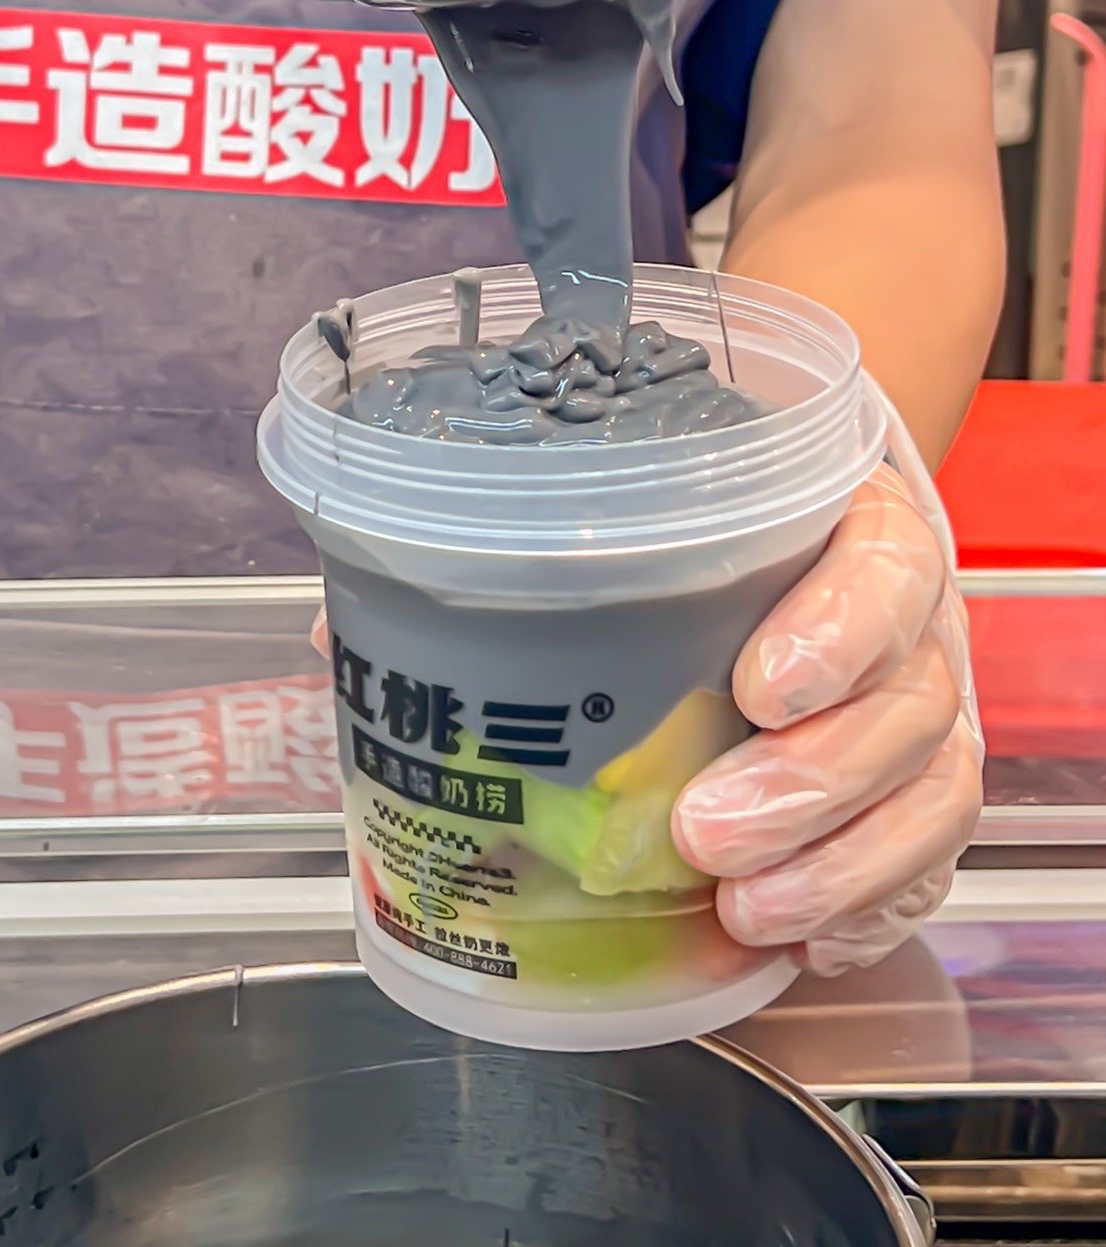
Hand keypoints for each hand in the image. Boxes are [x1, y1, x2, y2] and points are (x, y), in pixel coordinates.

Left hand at [673, 465, 981, 976]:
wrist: (788, 580)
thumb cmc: (725, 551)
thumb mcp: (691, 520)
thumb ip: (645, 543)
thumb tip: (531, 582)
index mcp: (869, 534)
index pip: (886, 572)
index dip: (836, 639)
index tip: (760, 692)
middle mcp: (919, 630)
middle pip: (907, 706)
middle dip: (807, 784)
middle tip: (704, 831)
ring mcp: (933, 722)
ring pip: (931, 798)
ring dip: (838, 868)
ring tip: (744, 908)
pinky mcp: (928, 802)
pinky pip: (931, 869)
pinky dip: (870, 913)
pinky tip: (805, 941)